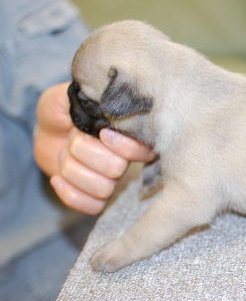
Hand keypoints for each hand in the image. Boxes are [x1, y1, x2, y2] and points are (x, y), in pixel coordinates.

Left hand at [34, 82, 156, 214]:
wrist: (47, 130)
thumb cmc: (64, 110)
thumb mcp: (73, 94)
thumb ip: (89, 93)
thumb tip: (103, 96)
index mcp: (127, 135)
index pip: (144, 150)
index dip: (124, 146)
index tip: (102, 133)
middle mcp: (124, 159)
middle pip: (116, 169)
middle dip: (84, 152)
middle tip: (72, 138)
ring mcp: (110, 179)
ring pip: (103, 189)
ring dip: (73, 170)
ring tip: (64, 153)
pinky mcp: (95, 196)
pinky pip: (94, 207)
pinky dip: (70, 194)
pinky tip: (56, 178)